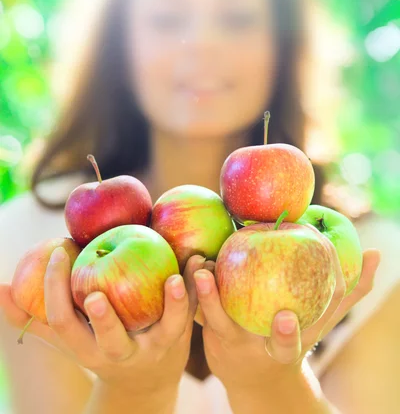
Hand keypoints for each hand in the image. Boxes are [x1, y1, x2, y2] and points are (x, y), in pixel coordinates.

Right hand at [0, 249, 205, 392]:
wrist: (145, 382)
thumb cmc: (98, 345)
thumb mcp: (70, 337)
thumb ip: (35, 316)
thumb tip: (0, 288)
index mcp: (85, 348)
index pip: (63, 322)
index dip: (55, 289)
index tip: (59, 251)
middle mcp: (117, 353)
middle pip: (108, 340)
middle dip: (102, 320)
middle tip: (97, 294)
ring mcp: (151, 348)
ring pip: (163, 329)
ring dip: (172, 304)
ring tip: (174, 278)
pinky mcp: (179, 338)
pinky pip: (191, 312)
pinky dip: (197, 289)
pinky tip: (197, 261)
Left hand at [194, 230, 380, 390]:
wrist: (257, 380)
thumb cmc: (295, 338)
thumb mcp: (321, 323)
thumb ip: (348, 292)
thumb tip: (377, 255)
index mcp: (283, 348)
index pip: (288, 343)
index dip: (286, 333)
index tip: (285, 317)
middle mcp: (252, 348)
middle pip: (230, 326)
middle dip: (219, 303)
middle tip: (210, 276)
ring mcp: (227, 342)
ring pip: (210, 315)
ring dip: (199, 290)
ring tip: (196, 263)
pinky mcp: (208, 333)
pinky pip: (197, 309)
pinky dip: (191, 288)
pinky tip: (190, 261)